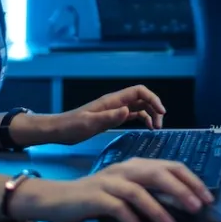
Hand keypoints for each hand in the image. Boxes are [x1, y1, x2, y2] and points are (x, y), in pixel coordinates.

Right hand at [17, 159, 213, 221]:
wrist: (58, 199)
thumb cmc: (97, 198)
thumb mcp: (127, 191)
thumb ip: (150, 192)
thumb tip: (181, 203)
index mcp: (136, 165)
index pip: (171, 166)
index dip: (191, 180)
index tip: (207, 198)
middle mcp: (125, 169)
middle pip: (158, 174)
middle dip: (181, 190)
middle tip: (198, 207)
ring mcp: (109, 181)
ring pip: (139, 192)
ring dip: (158, 210)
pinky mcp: (96, 197)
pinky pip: (118, 209)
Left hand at [49, 85, 166, 144]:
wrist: (59, 130)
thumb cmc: (71, 126)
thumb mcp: (90, 124)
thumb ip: (109, 117)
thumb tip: (128, 111)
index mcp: (112, 100)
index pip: (138, 92)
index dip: (153, 99)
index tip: (161, 113)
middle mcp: (116, 102)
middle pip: (142, 98)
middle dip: (154, 108)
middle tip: (159, 126)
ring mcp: (115, 109)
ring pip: (139, 106)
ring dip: (150, 114)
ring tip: (155, 128)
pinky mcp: (112, 117)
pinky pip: (133, 114)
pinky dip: (143, 119)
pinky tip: (146, 127)